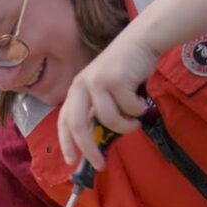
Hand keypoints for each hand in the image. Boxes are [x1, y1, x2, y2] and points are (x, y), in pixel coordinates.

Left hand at [57, 28, 158, 169]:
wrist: (141, 41)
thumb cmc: (124, 70)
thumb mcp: (104, 90)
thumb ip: (97, 111)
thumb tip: (95, 144)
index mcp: (76, 89)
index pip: (64, 120)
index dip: (65, 142)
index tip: (70, 161)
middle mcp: (82, 85)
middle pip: (78, 125)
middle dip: (89, 149)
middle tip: (100, 165)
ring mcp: (98, 81)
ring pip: (109, 119)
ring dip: (125, 127)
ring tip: (135, 123)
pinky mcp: (117, 79)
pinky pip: (129, 109)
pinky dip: (138, 111)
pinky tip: (142, 102)